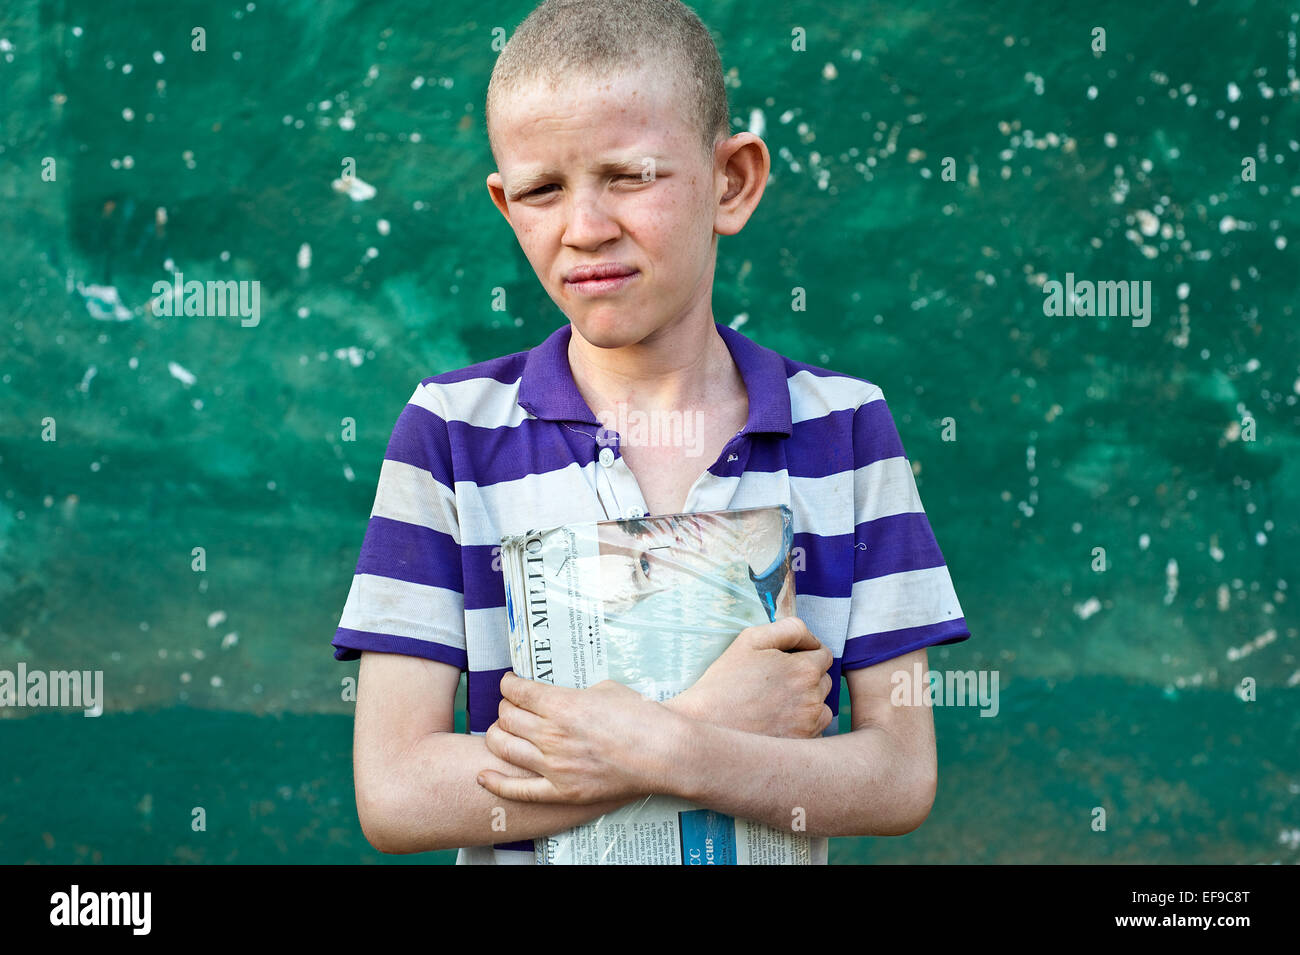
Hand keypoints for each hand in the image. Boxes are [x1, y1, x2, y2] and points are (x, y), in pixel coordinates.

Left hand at [477, 672, 681, 803]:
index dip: (508, 684)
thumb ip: (573, 693)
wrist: (664, 751)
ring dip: (498, 735)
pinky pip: (518, 789)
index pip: (517, 691)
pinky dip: (496, 781)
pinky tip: (483, 774)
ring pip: (504, 747)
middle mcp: (552, 735)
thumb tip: (557, 695)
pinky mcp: (562, 791)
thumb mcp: (604, 688)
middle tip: (512, 706)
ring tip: (503, 731)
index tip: (510, 684)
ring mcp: (555, 766)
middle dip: (505, 707)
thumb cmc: (640, 715)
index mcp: (562, 705)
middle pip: (507, 717)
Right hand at [671, 616, 832, 738]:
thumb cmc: (725, 681)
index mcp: (804, 669)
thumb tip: (811, 637)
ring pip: (822, 706)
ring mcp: (809, 725)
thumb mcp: (750, 640)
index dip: (805, 654)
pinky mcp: (801, 745)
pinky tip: (778, 723)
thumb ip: (788, 628)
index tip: (786, 662)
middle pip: (825, 680)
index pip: (824, 655)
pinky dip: (803, 725)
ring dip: (809, 702)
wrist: (706, 725)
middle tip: (776, 683)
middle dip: (807, 677)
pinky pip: (815, 730)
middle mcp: (813, 698)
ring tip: (777, 704)